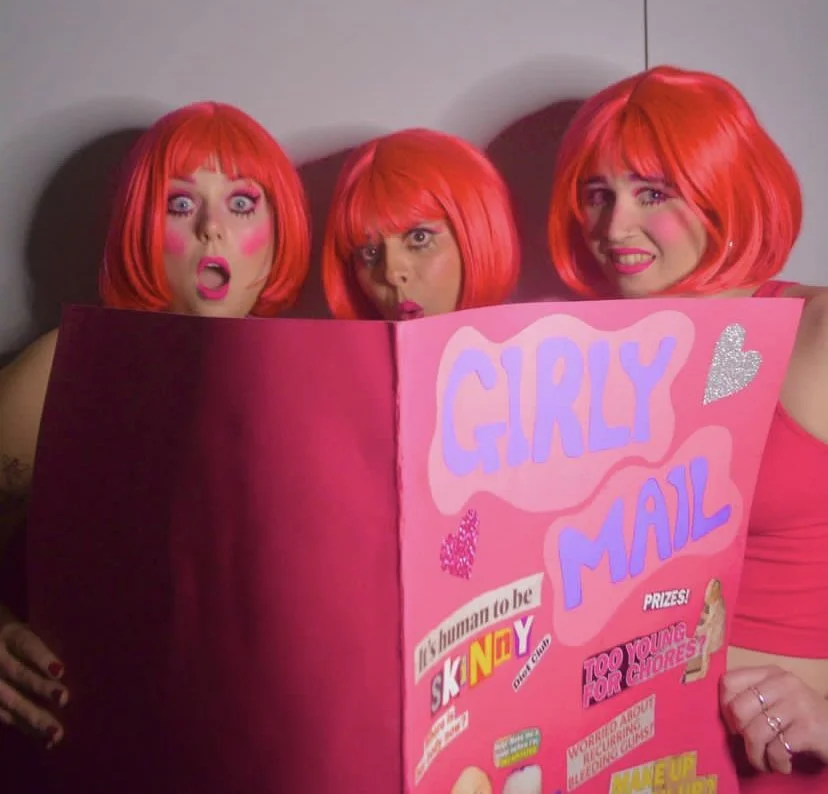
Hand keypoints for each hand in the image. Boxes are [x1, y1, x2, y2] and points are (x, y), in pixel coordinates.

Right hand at [0, 607, 66, 746]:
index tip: (60, 670)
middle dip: (40, 689)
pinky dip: (27, 730)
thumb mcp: (32, 629)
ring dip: (33, 718)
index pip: (27, 645)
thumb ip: (49, 641)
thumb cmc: (24, 637)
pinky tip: (47, 741)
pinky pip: (6, 717)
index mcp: (11, 635)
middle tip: (65, 699)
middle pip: (19, 674)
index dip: (42, 658)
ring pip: (9, 702)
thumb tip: (90, 650)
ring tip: (57, 733)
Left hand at [720, 665, 827, 773]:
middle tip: (751, 744)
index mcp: (769, 673)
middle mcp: (783, 683)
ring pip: (755, 733)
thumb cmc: (801, 716)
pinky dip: (776, 764)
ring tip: (764, 762)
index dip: (725, 707)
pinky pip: (776, 750)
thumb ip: (751, 698)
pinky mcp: (809, 728)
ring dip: (756, 756)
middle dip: (740, 734)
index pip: (728, 682)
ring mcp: (798, 704)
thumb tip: (724, 718)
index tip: (735, 724)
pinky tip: (783, 765)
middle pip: (738, 709)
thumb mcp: (777, 698)